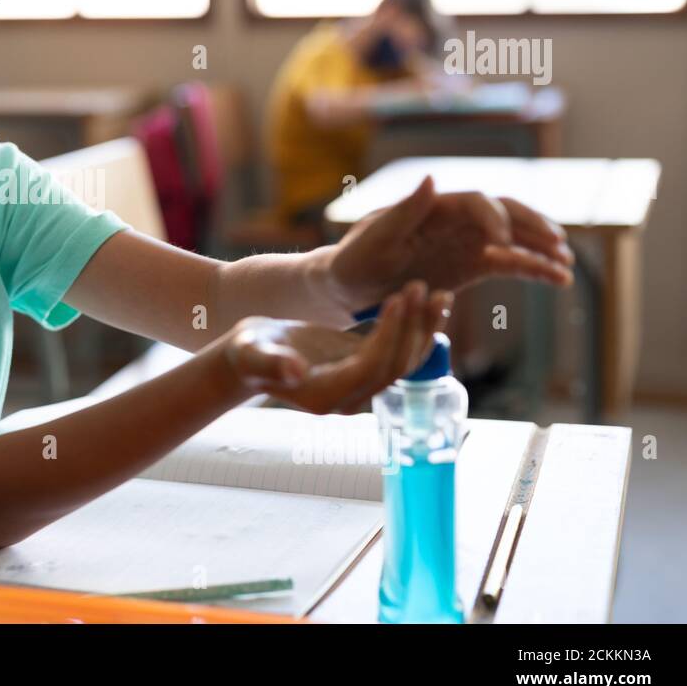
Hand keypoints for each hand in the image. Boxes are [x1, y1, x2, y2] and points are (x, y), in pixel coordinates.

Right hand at [220, 281, 452, 413]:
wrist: (249, 359)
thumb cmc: (247, 354)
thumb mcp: (252, 355)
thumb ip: (272, 364)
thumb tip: (294, 370)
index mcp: (324, 396)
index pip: (369, 368)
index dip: (388, 336)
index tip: (398, 300)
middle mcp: (348, 397)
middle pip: (394, 367)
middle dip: (412, 328)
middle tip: (422, 288)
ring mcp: (358, 385)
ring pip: (404, 362)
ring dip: (423, 329)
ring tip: (439, 295)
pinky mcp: (363, 367)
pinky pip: (399, 352)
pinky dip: (416, 329)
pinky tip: (429, 304)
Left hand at [326, 176, 573, 311]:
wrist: (349, 286)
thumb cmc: (355, 259)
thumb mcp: (374, 238)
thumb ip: (404, 211)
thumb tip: (431, 178)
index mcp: (434, 207)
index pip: (475, 202)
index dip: (492, 218)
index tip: (500, 242)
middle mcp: (456, 220)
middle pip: (506, 213)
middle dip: (532, 225)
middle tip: (556, 243)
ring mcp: (467, 242)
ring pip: (515, 239)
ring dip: (542, 248)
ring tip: (566, 264)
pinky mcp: (472, 266)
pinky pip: (511, 265)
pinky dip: (536, 269)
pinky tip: (559, 280)